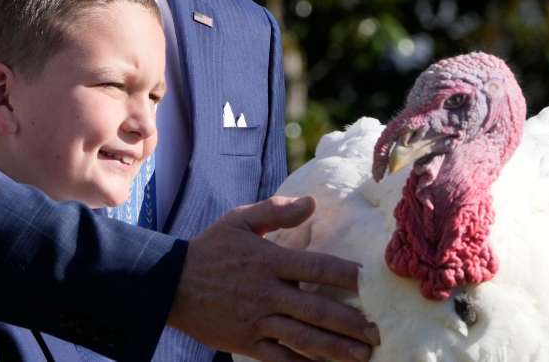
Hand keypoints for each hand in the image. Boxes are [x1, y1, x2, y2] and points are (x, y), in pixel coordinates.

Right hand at [166, 195, 378, 361]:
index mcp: (268, 260)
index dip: (348, 275)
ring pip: (303, 339)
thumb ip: (276, 210)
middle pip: (317, 309)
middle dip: (351, 322)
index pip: (317, 267)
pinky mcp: (246, 343)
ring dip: (336, 348)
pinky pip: (280, 359)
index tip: (373, 282)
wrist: (169, 283)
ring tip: (363, 354)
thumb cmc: (210, 249)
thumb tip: (312, 202)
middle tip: (379, 330)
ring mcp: (256, 321)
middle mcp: (266, 293)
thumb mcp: (239, 221)